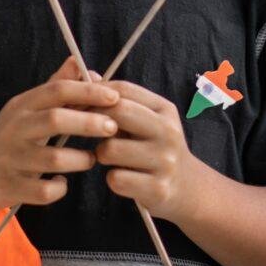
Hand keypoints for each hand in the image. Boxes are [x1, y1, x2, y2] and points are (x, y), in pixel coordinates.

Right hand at [0, 55, 119, 219]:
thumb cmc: (11, 136)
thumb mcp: (28, 108)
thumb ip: (55, 87)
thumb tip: (80, 64)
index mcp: (22, 105)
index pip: (56, 90)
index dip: (87, 91)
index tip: (114, 96)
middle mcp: (15, 128)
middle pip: (55, 119)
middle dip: (88, 122)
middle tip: (113, 127)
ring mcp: (11, 158)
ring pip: (53, 158)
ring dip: (80, 159)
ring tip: (91, 158)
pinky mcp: (11, 187)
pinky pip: (43, 190)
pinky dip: (59, 188)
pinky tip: (63, 183)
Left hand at [94, 79, 195, 222]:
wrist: (188, 187)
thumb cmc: (155, 147)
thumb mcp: (147, 119)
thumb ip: (121, 100)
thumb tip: (90, 77)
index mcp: (164, 109)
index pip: (123, 89)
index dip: (95, 93)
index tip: (77, 101)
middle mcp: (168, 132)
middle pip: (118, 112)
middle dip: (94, 119)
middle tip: (86, 128)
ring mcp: (164, 161)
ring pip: (111, 149)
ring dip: (101, 153)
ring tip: (109, 155)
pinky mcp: (158, 188)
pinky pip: (116, 179)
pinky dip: (112, 178)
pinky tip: (121, 177)